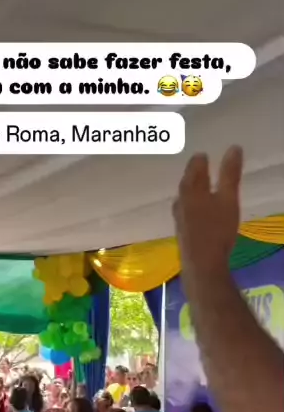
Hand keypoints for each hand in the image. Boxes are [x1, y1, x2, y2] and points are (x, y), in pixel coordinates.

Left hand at [173, 146, 242, 274]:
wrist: (201, 263)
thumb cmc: (216, 228)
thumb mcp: (228, 198)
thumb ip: (230, 174)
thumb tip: (233, 148)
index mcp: (191, 189)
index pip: (194, 168)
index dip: (199, 161)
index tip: (202, 155)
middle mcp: (181, 201)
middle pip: (186, 183)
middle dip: (192, 174)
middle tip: (197, 167)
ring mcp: (178, 218)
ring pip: (183, 198)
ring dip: (189, 190)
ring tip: (195, 187)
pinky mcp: (181, 232)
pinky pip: (184, 212)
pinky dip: (189, 205)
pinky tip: (193, 212)